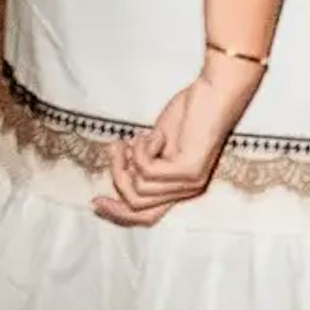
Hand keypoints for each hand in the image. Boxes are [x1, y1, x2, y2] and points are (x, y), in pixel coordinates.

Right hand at [93, 76, 240, 227]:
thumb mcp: (159, 145)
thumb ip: (143, 165)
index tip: (95, 201)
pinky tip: (155, 134)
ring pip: (138, 187)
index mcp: (181, 188)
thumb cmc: (189, 114)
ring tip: (139, 137)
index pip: (146, 216)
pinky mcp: (189, 170)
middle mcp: (188, 191)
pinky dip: (142, 149)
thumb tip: (119, 176)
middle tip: (115, 148)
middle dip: (117, 176)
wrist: (215, 92)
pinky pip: (147, 170)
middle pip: (137, 204)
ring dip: (130, 158)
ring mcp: (190, 183)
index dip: (118, 214)